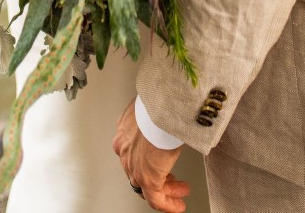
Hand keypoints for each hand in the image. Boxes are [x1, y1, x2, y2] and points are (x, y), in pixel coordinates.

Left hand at [113, 97, 188, 212]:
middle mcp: (124, 149)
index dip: (148, 160)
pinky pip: (156, 199)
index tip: (159, 163)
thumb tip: (170, 115)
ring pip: (146, 186)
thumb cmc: (159, 102)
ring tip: (180, 192)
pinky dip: (168, 205)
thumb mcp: (155, 108)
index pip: (132, 153)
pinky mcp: (145, 177)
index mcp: (125, 130)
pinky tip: (178, 205)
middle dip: (157, 176)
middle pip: (137, 170)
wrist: (160, 108)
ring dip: (166, 190)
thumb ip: (158, 117)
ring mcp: (132, 165)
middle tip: (171, 180)